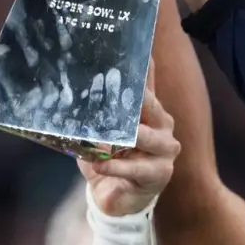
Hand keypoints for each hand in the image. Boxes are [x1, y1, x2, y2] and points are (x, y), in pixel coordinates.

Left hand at [78, 66, 179, 216]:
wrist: (116, 196)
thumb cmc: (110, 158)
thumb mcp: (103, 131)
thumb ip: (99, 109)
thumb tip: (80, 79)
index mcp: (149, 110)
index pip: (146, 82)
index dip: (142, 66)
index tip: (137, 47)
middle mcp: (162, 125)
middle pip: (150, 105)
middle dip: (134, 99)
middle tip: (118, 92)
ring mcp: (164, 150)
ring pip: (147, 137)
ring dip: (125, 138)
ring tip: (105, 139)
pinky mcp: (159, 173)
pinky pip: (137, 168)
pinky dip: (116, 166)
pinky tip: (100, 163)